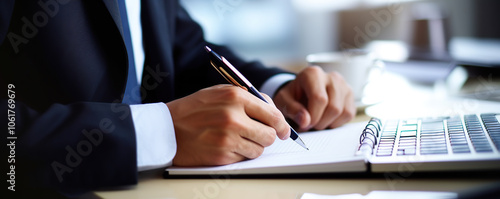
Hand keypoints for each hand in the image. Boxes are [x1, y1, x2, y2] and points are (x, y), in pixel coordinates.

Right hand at [167, 85, 289, 165]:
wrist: (166, 128)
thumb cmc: (194, 109)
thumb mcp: (219, 93)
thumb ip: (247, 98)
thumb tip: (273, 110)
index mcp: (235, 97)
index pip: (273, 113)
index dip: (282, 124)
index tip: (284, 130)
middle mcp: (233, 117)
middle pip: (270, 134)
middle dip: (268, 136)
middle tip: (261, 136)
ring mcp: (228, 138)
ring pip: (260, 149)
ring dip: (254, 146)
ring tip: (239, 139)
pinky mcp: (222, 155)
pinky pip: (245, 158)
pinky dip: (240, 154)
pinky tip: (227, 146)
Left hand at [273, 66, 355, 130]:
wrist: (301, 93)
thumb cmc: (292, 96)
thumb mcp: (284, 101)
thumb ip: (292, 110)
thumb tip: (305, 121)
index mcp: (313, 74)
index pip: (319, 98)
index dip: (313, 117)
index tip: (304, 125)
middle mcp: (331, 76)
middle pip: (333, 107)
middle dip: (320, 122)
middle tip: (309, 125)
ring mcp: (343, 85)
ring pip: (342, 112)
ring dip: (328, 123)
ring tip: (316, 121)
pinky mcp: (350, 95)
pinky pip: (349, 114)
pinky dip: (337, 122)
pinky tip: (326, 119)